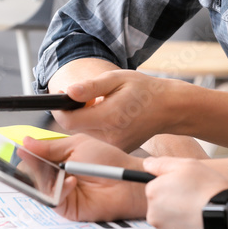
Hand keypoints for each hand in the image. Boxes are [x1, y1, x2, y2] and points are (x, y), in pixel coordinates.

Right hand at [21, 134, 146, 221]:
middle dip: (31, 166)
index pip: (34, 158)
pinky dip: (60, 189)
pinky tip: (72, 181)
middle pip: (32, 174)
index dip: (27, 155)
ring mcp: (60, 193)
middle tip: (33, 160)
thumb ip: (51, 146)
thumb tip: (26, 142)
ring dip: (46, 177)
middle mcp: (56, 177)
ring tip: (59, 169)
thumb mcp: (78, 145)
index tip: (20, 149)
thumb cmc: (108, 161)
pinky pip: (53, 199)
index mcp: (58, 159)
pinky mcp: (65, 207)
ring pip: (39, 187)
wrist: (126, 180)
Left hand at [54, 70, 183, 152]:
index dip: (59, 108)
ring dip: (84, 119)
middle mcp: (110, 136)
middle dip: (72, 112)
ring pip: (84, 133)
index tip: (61, 94)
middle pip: (74, 127)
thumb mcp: (117, 79)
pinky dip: (96, 125)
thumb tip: (68, 92)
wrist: (168, 108)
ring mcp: (114, 145)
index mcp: (109, 117)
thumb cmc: (144, 90)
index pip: (68, 120)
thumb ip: (91, 87)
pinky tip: (109, 114)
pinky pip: (96, 137)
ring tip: (100, 103)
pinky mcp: (117, 149)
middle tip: (82, 96)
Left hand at [144, 157, 227, 228]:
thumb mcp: (187, 165)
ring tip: (198, 213)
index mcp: (154, 192)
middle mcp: (153, 214)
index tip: (186, 186)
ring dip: (179, 218)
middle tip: (194, 199)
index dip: (172, 185)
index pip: (156, 186)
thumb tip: (148, 164)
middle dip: (174, 202)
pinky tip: (199, 225)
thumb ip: (162, 163)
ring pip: (168, 223)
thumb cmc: (209, 190)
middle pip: (160, 206)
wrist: (227, 218)